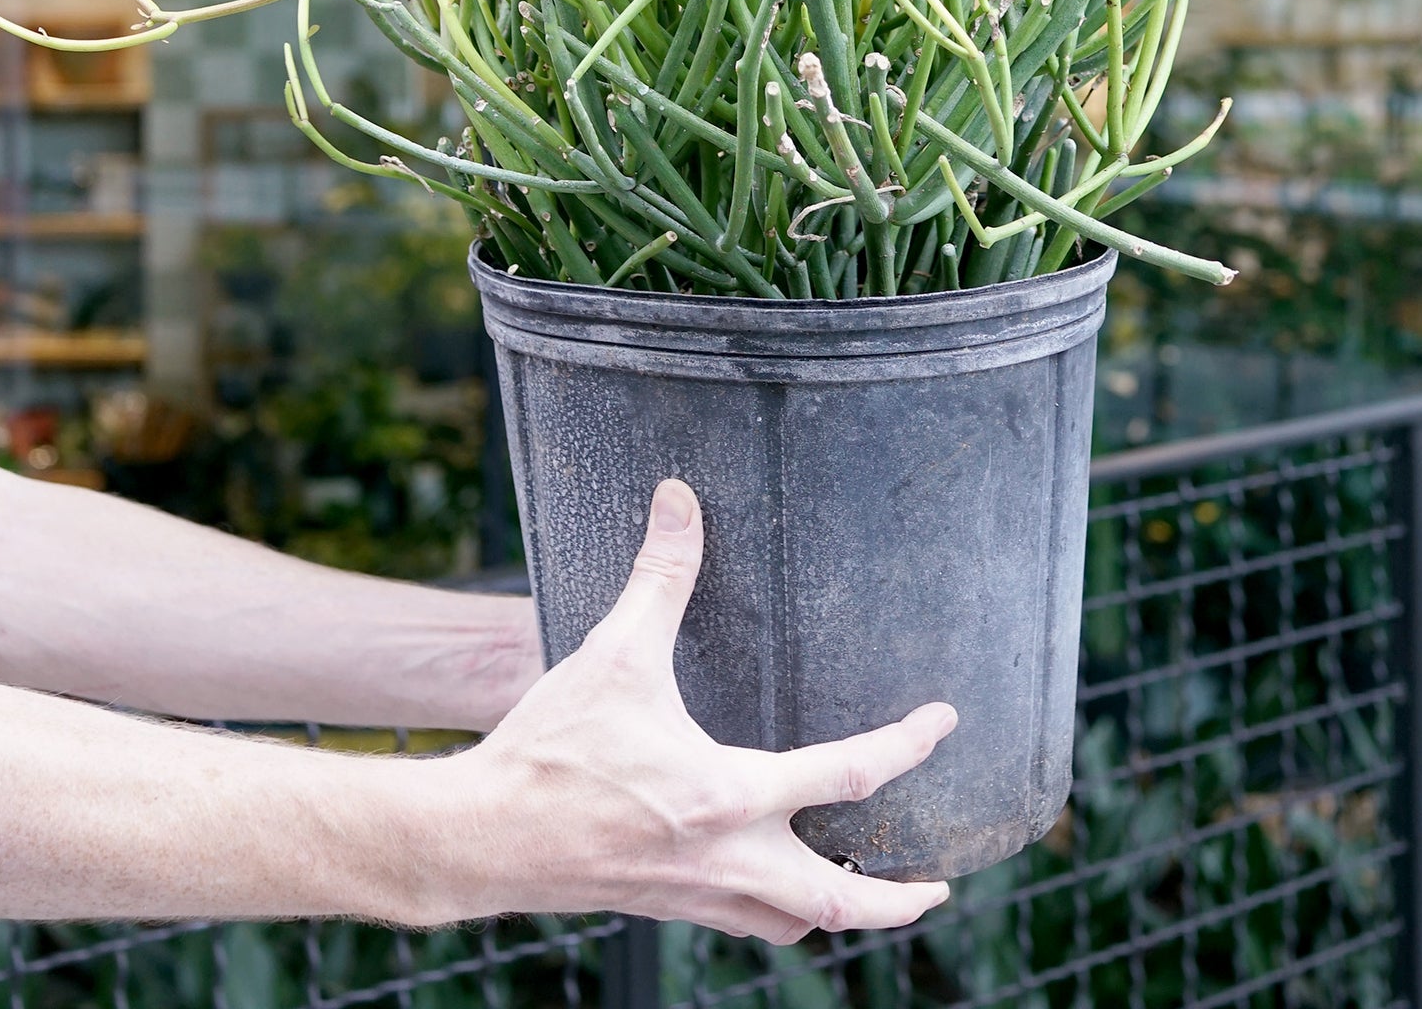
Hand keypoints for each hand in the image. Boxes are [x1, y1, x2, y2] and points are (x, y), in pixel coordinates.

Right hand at [456, 479, 955, 940]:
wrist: (478, 840)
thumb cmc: (550, 751)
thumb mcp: (613, 654)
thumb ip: (659, 576)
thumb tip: (679, 497)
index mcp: (728, 795)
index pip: (847, 774)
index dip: (906, 745)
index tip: (943, 722)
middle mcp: (726, 858)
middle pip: (840, 899)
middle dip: (898, 901)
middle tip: (938, 888)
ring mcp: (696, 892)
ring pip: (792, 924)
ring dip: (840, 911)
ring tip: (868, 889)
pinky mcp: (663, 905)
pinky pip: (743, 923)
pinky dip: (777, 911)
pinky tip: (771, 881)